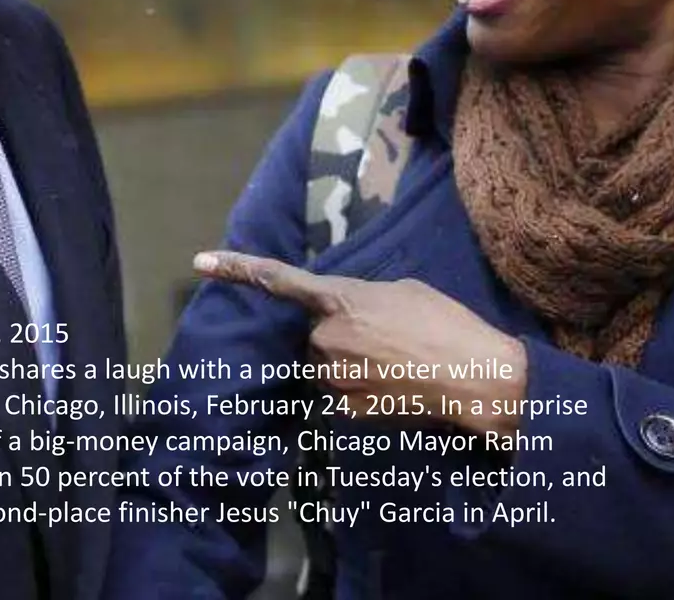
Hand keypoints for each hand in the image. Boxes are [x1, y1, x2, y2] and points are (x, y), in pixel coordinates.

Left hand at [195, 250, 528, 434]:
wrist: (473, 379)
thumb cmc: (445, 325)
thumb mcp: (403, 292)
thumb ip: (363, 298)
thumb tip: (352, 316)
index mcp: (340, 299)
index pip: (278, 280)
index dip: (237, 268)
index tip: (200, 261)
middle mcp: (325, 338)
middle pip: (314, 334)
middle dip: (338, 334)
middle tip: (384, 336)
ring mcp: (332, 378)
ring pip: (326, 366)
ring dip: (349, 363)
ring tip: (395, 361)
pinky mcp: (344, 411)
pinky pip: (341, 394)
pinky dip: (362, 389)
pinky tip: (395, 385)